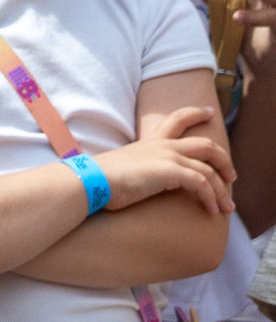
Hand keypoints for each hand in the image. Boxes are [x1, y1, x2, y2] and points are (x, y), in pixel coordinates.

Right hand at [95, 108, 235, 212]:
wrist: (89, 182)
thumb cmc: (96, 181)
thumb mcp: (118, 171)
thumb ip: (131, 171)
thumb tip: (126, 184)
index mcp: (150, 142)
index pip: (177, 119)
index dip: (195, 114)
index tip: (208, 112)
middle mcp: (163, 146)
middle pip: (205, 145)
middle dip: (223, 159)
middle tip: (231, 174)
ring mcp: (169, 157)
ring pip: (209, 168)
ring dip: (221, 189)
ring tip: (226, 205)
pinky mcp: (171, 172)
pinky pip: (202, 183)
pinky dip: (210, 196)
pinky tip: (211, 209)